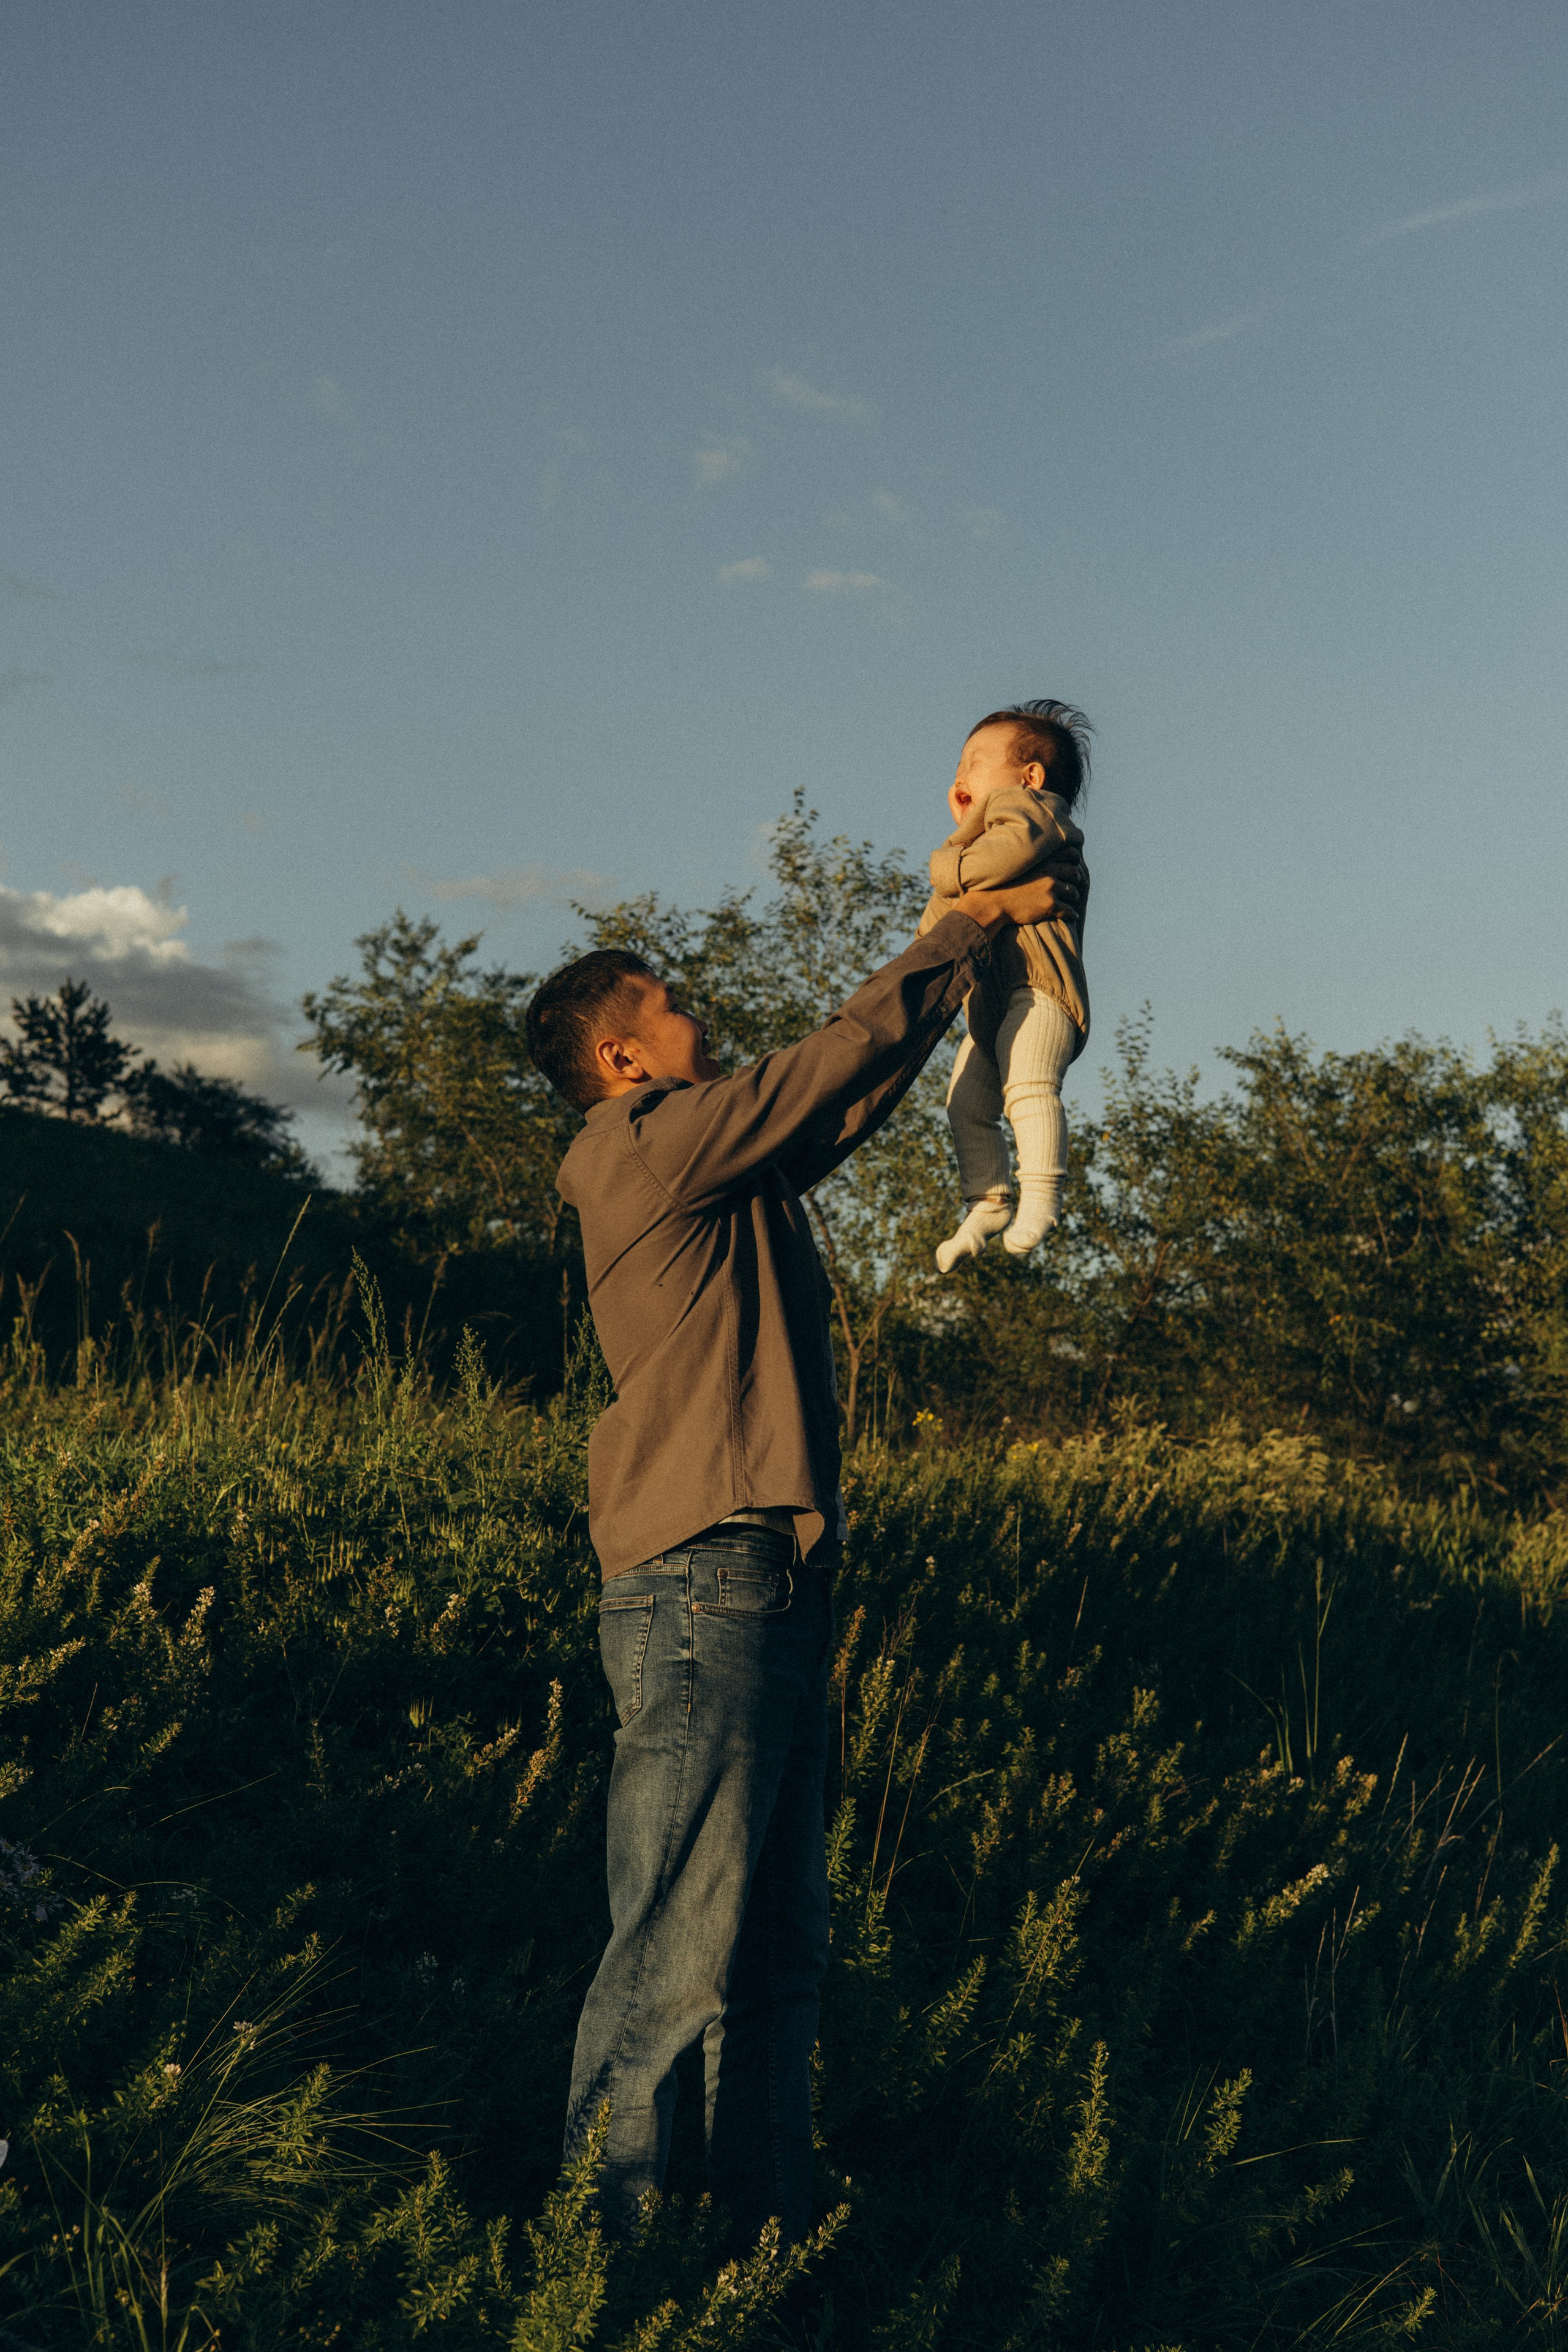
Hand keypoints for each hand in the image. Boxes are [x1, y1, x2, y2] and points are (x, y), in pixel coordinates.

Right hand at [956, 854, 1085, 937]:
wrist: (992, 903)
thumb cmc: (999, 884)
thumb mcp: (1015, 864)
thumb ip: (1029, 858)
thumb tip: (1032, 855)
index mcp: (1042, 859)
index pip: (1070, 853)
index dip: (1074, 859)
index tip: (1073, 865)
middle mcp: (1050, 871)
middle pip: (1075, 873)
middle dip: (1075, 880)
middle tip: (1073, 886)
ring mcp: (1051, 888)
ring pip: (1073, 892)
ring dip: (1073, 897)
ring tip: (1070, 902)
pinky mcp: (1051, 905)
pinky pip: (1069, 910)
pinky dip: (1072, 913)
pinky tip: (1071, 915)